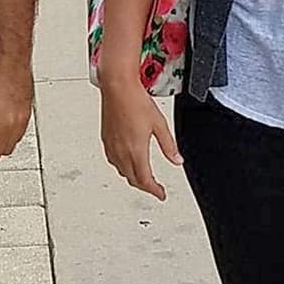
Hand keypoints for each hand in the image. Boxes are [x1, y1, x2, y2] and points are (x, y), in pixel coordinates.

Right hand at [99, 75, 181, 200]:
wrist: (117, 88)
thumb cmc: (136, 101)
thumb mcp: (160, 124)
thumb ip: (169, 146)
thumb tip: (177, 160)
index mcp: (136, 150)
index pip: (145, 181)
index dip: (155, 191)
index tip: (161, 195)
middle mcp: (121, 151)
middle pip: (133, 179)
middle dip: (145, 186)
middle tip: (155, 188)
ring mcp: (111, 146)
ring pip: (122, 172)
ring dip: (133, 177)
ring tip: (142, 177)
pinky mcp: (106, 140)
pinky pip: (113, 161)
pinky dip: (122, 167)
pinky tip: (126, 162)